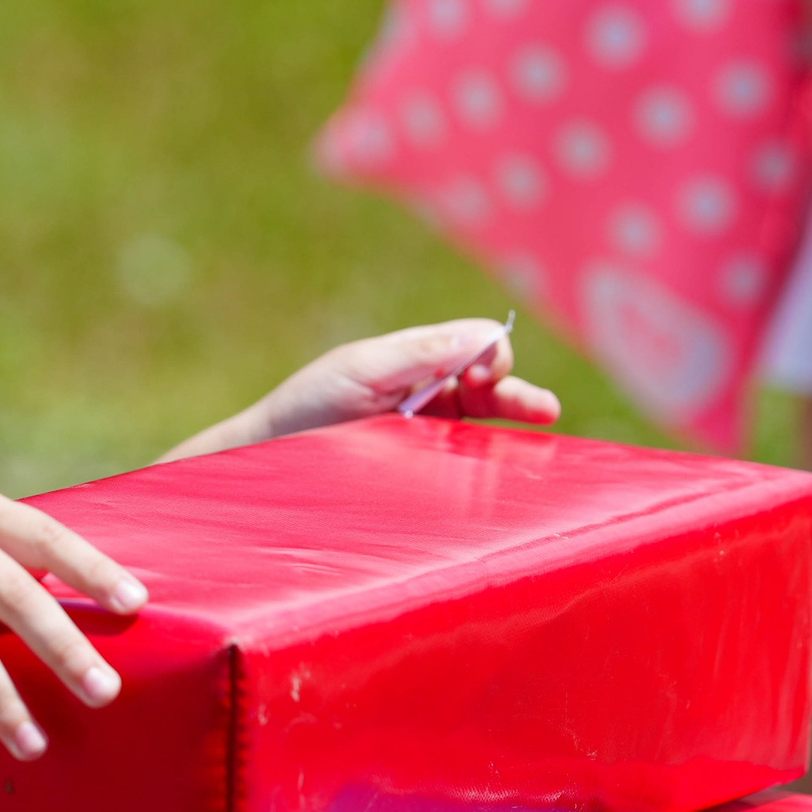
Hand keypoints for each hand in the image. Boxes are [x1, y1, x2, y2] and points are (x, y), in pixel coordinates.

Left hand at [159, 318, 560, 460]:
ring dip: (510, 430)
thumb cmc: (307, 407)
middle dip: (520, 395)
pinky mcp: (421, 474)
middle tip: (545, 412)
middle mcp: (428, 393)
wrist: (266, 462)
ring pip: (485, 428)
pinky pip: (463, 468)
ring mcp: (426, 435)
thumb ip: (422, 353)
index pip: (478, 343)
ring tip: (538, 441)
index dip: (492, 354)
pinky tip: (504, 475)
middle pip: (493, 386)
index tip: (481, 375)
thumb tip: (487, 336)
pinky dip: (485, 468)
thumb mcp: (362, 371)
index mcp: (416, 359)